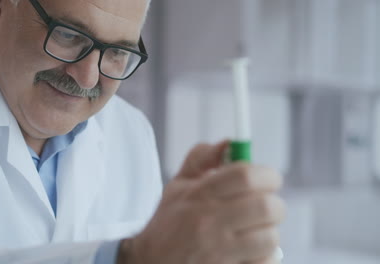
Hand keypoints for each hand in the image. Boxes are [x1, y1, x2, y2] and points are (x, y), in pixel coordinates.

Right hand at [119, 141, 284, 263]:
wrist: (151, 262)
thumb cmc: (170, 222)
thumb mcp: (178, 185)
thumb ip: (201, 158)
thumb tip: (230, 142)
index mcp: (199, 195)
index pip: (246, 176)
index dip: (267, 175)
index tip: (268, 179)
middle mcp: (208, 222)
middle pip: (266, 206)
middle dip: (273, 204)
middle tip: (264, 206)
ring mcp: (218, 252)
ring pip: (270, 236)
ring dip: (267, 232)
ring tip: (253, 231)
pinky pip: (265, 262)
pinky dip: (263, 257)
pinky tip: (248, 253)